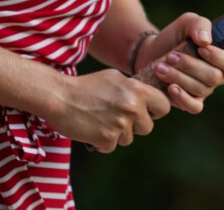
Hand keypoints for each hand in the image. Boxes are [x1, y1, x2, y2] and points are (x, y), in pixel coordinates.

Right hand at [48, 69, 170, 152]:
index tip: (147, 112)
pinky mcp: (108, 139)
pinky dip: (103, 141)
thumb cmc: (85, 85)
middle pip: (148, 127)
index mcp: (136, 90)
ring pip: (129, 138)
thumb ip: (133, 88)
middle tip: (118, 118)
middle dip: (135, 125)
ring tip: (101, 120)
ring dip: (118, 134)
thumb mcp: (114, 78)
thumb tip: (148, 97)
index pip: (164, 106)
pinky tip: (92, 128)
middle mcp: (132, 107)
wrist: (59, 97)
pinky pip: (113, 146)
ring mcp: (121, 124)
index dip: (156, 111)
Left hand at [136, 13, 223, 113]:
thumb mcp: (187, 22)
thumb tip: (206, 41)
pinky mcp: (191, 102)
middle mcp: (218, 75)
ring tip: (160, 67)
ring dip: (178, 77)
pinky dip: (182, 98)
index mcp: (223, 56)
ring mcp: (205, 90)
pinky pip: (194, 107)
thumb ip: (200, 25)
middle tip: (170, 56)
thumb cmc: (174, 36)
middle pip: (214, 77)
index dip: (220, 58)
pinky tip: (170, 88)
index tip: (201, 49)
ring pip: (200, 89)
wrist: (151, 51)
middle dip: (190, 66)